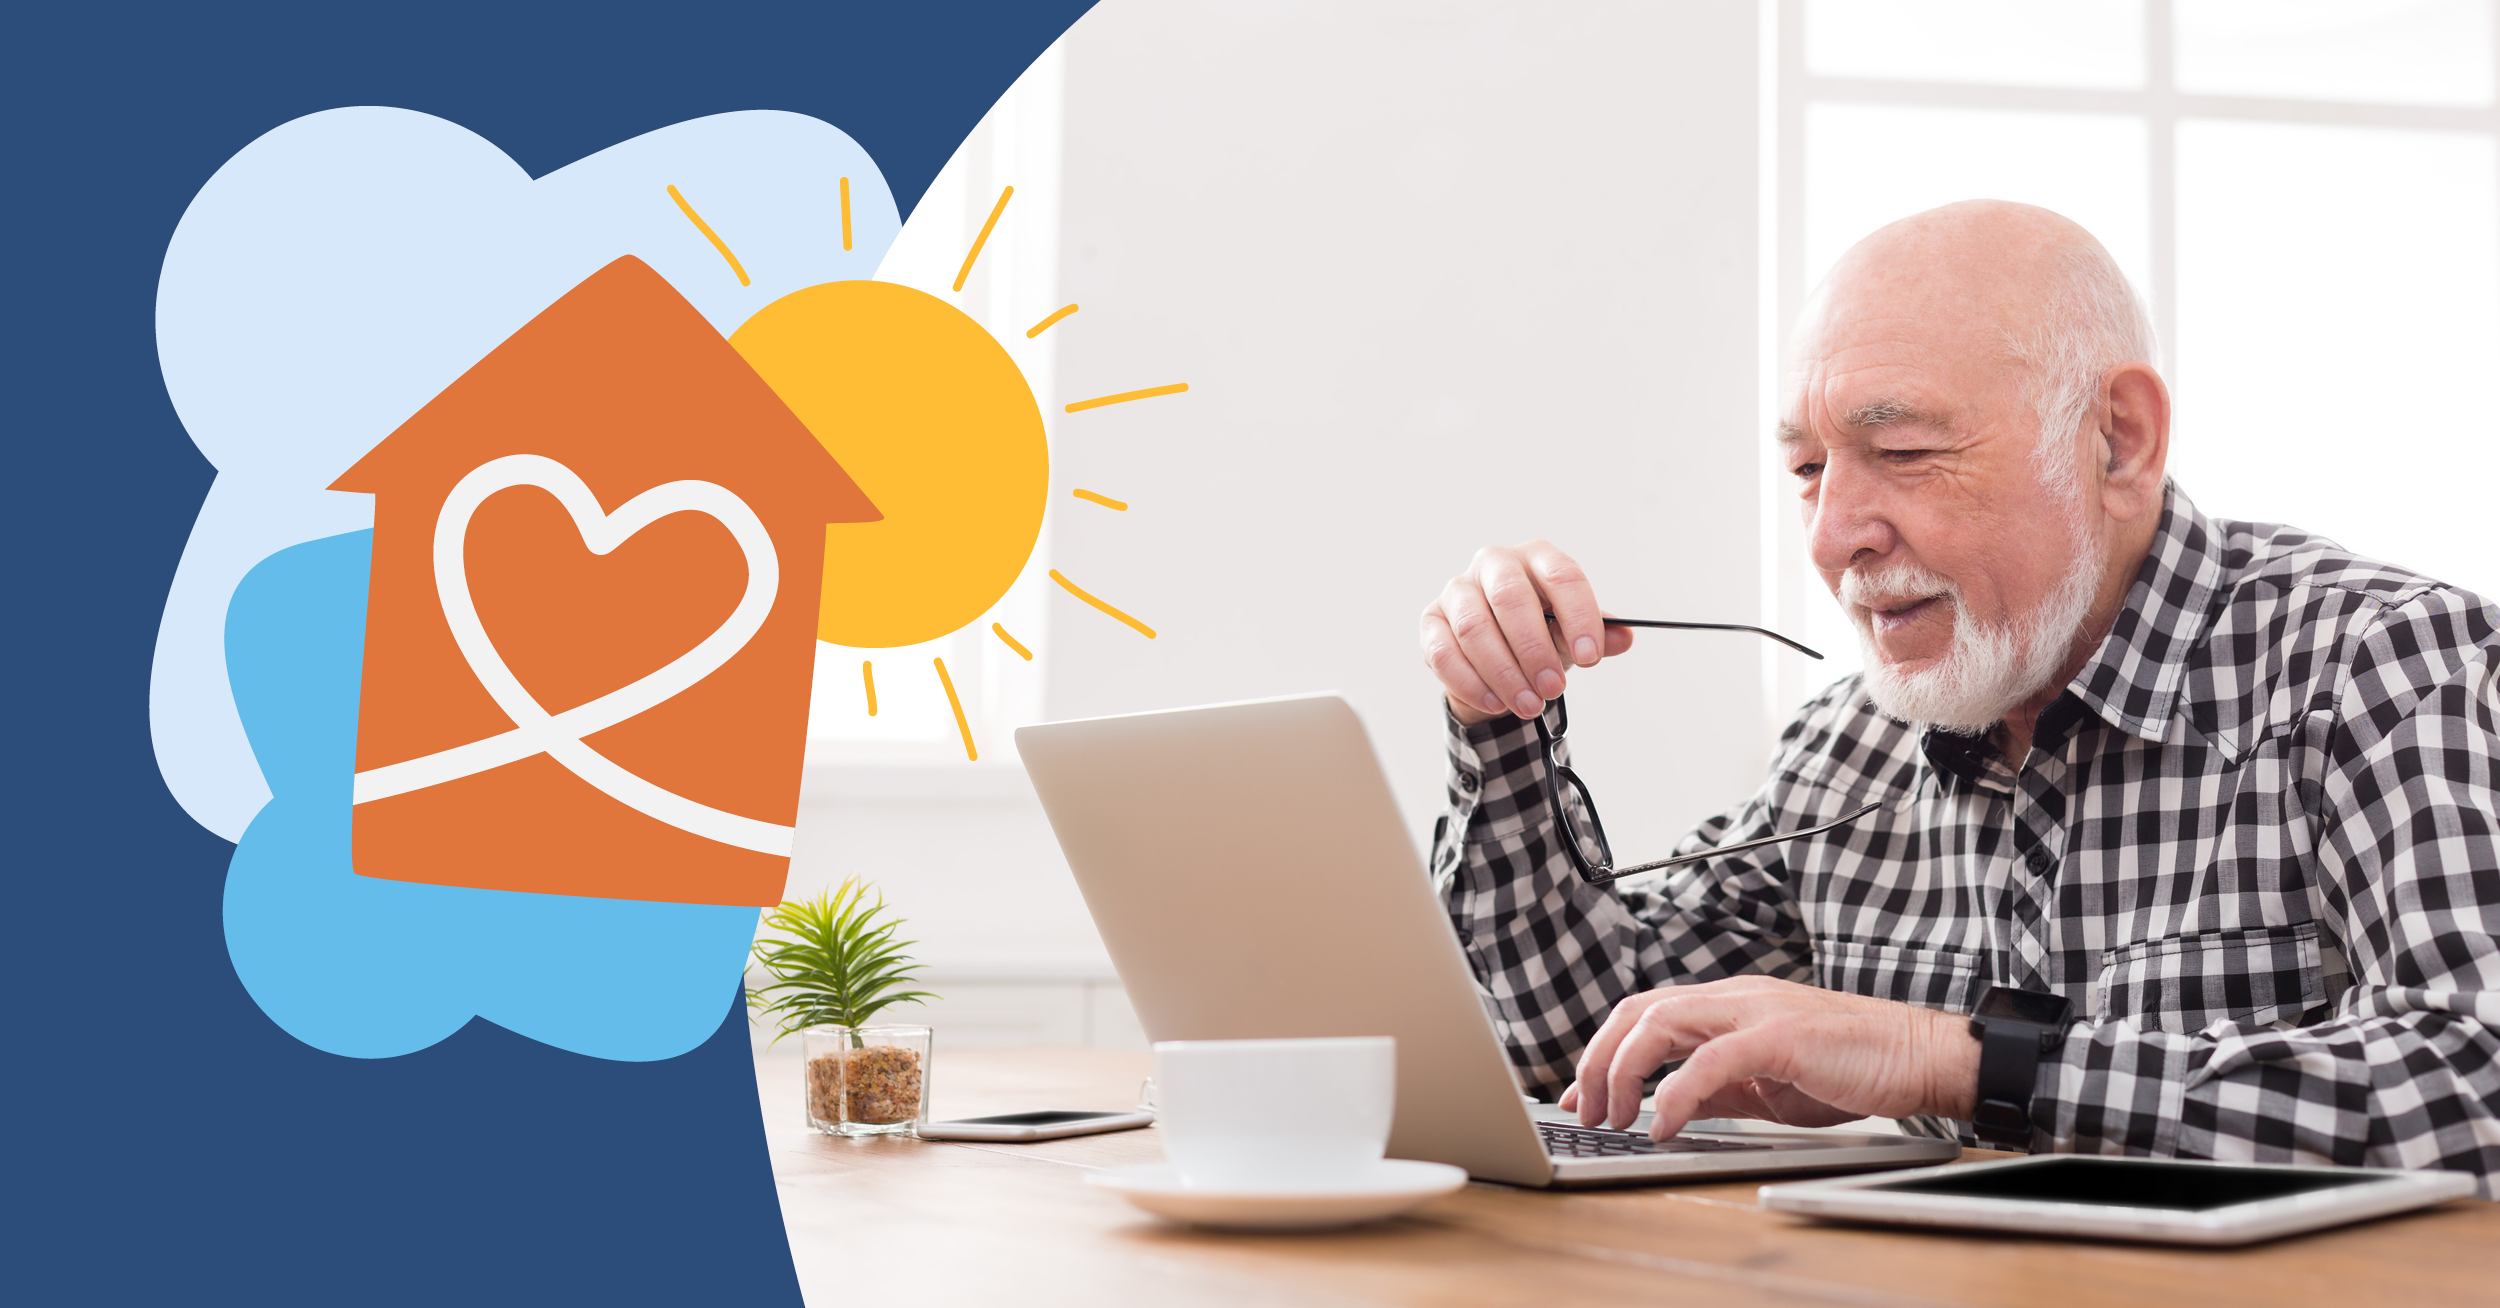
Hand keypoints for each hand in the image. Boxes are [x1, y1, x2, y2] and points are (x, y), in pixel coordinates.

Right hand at [1420, 541, 1633, 725]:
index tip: (1591, 658)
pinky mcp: (1432, 620)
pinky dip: (1471, 683)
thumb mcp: (1573, 633)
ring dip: (1503, 673)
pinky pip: (1444, 652)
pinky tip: (1495, 703)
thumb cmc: (1541, 630)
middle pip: (1511, 598)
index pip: (1562, 576)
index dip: (1579, 617)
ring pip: (1474, 628)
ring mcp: (1458, 589)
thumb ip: (1599, 636)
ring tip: (1528, 704)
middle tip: (1553, 688)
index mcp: (1537, 557)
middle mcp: (1494, 563)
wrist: (1498, 646)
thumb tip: (1623, 637)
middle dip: (1534, 649)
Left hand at [1555, 976, 1979, 1139]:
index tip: (1581, 1095)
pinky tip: (1663, 1125)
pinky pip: (1709, 1060)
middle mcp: (1734, 997)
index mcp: (1729, 1005)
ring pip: (1661, 1022)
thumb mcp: (1767, 1085)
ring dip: (1624, 1072)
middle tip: (1587, 1110)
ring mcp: (1755, 1011)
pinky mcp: (1779, 1036)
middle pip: (1638, 1011)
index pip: (1645, 1014)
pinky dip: (1675, 1093)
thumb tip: (1666, 1107)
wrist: (1918, 1057)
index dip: (1604, 1052)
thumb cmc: (1850, 1067)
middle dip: (1598, 1061)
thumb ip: (1715, 1089)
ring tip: (1617, 1117)